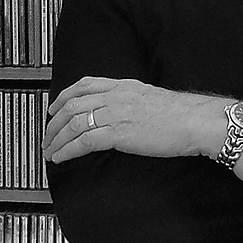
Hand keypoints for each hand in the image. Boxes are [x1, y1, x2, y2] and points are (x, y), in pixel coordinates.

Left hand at [42, 76, 227, 163]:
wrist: (196, 121)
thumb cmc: (181, 114)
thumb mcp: (150, 98)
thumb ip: (131, 100)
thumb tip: (119, 110)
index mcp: (124, 86)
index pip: (84, 85)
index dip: (63, 97)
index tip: (54, 109)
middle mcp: (116, 96)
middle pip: (72, 104)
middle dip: (53, 122)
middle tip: (46, 136)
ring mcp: (117, 113)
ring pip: (73, 123)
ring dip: (56, 139)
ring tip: (50, 151)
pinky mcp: (119, 133)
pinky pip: (84, 141)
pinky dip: (68, 150)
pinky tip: (62, 157)